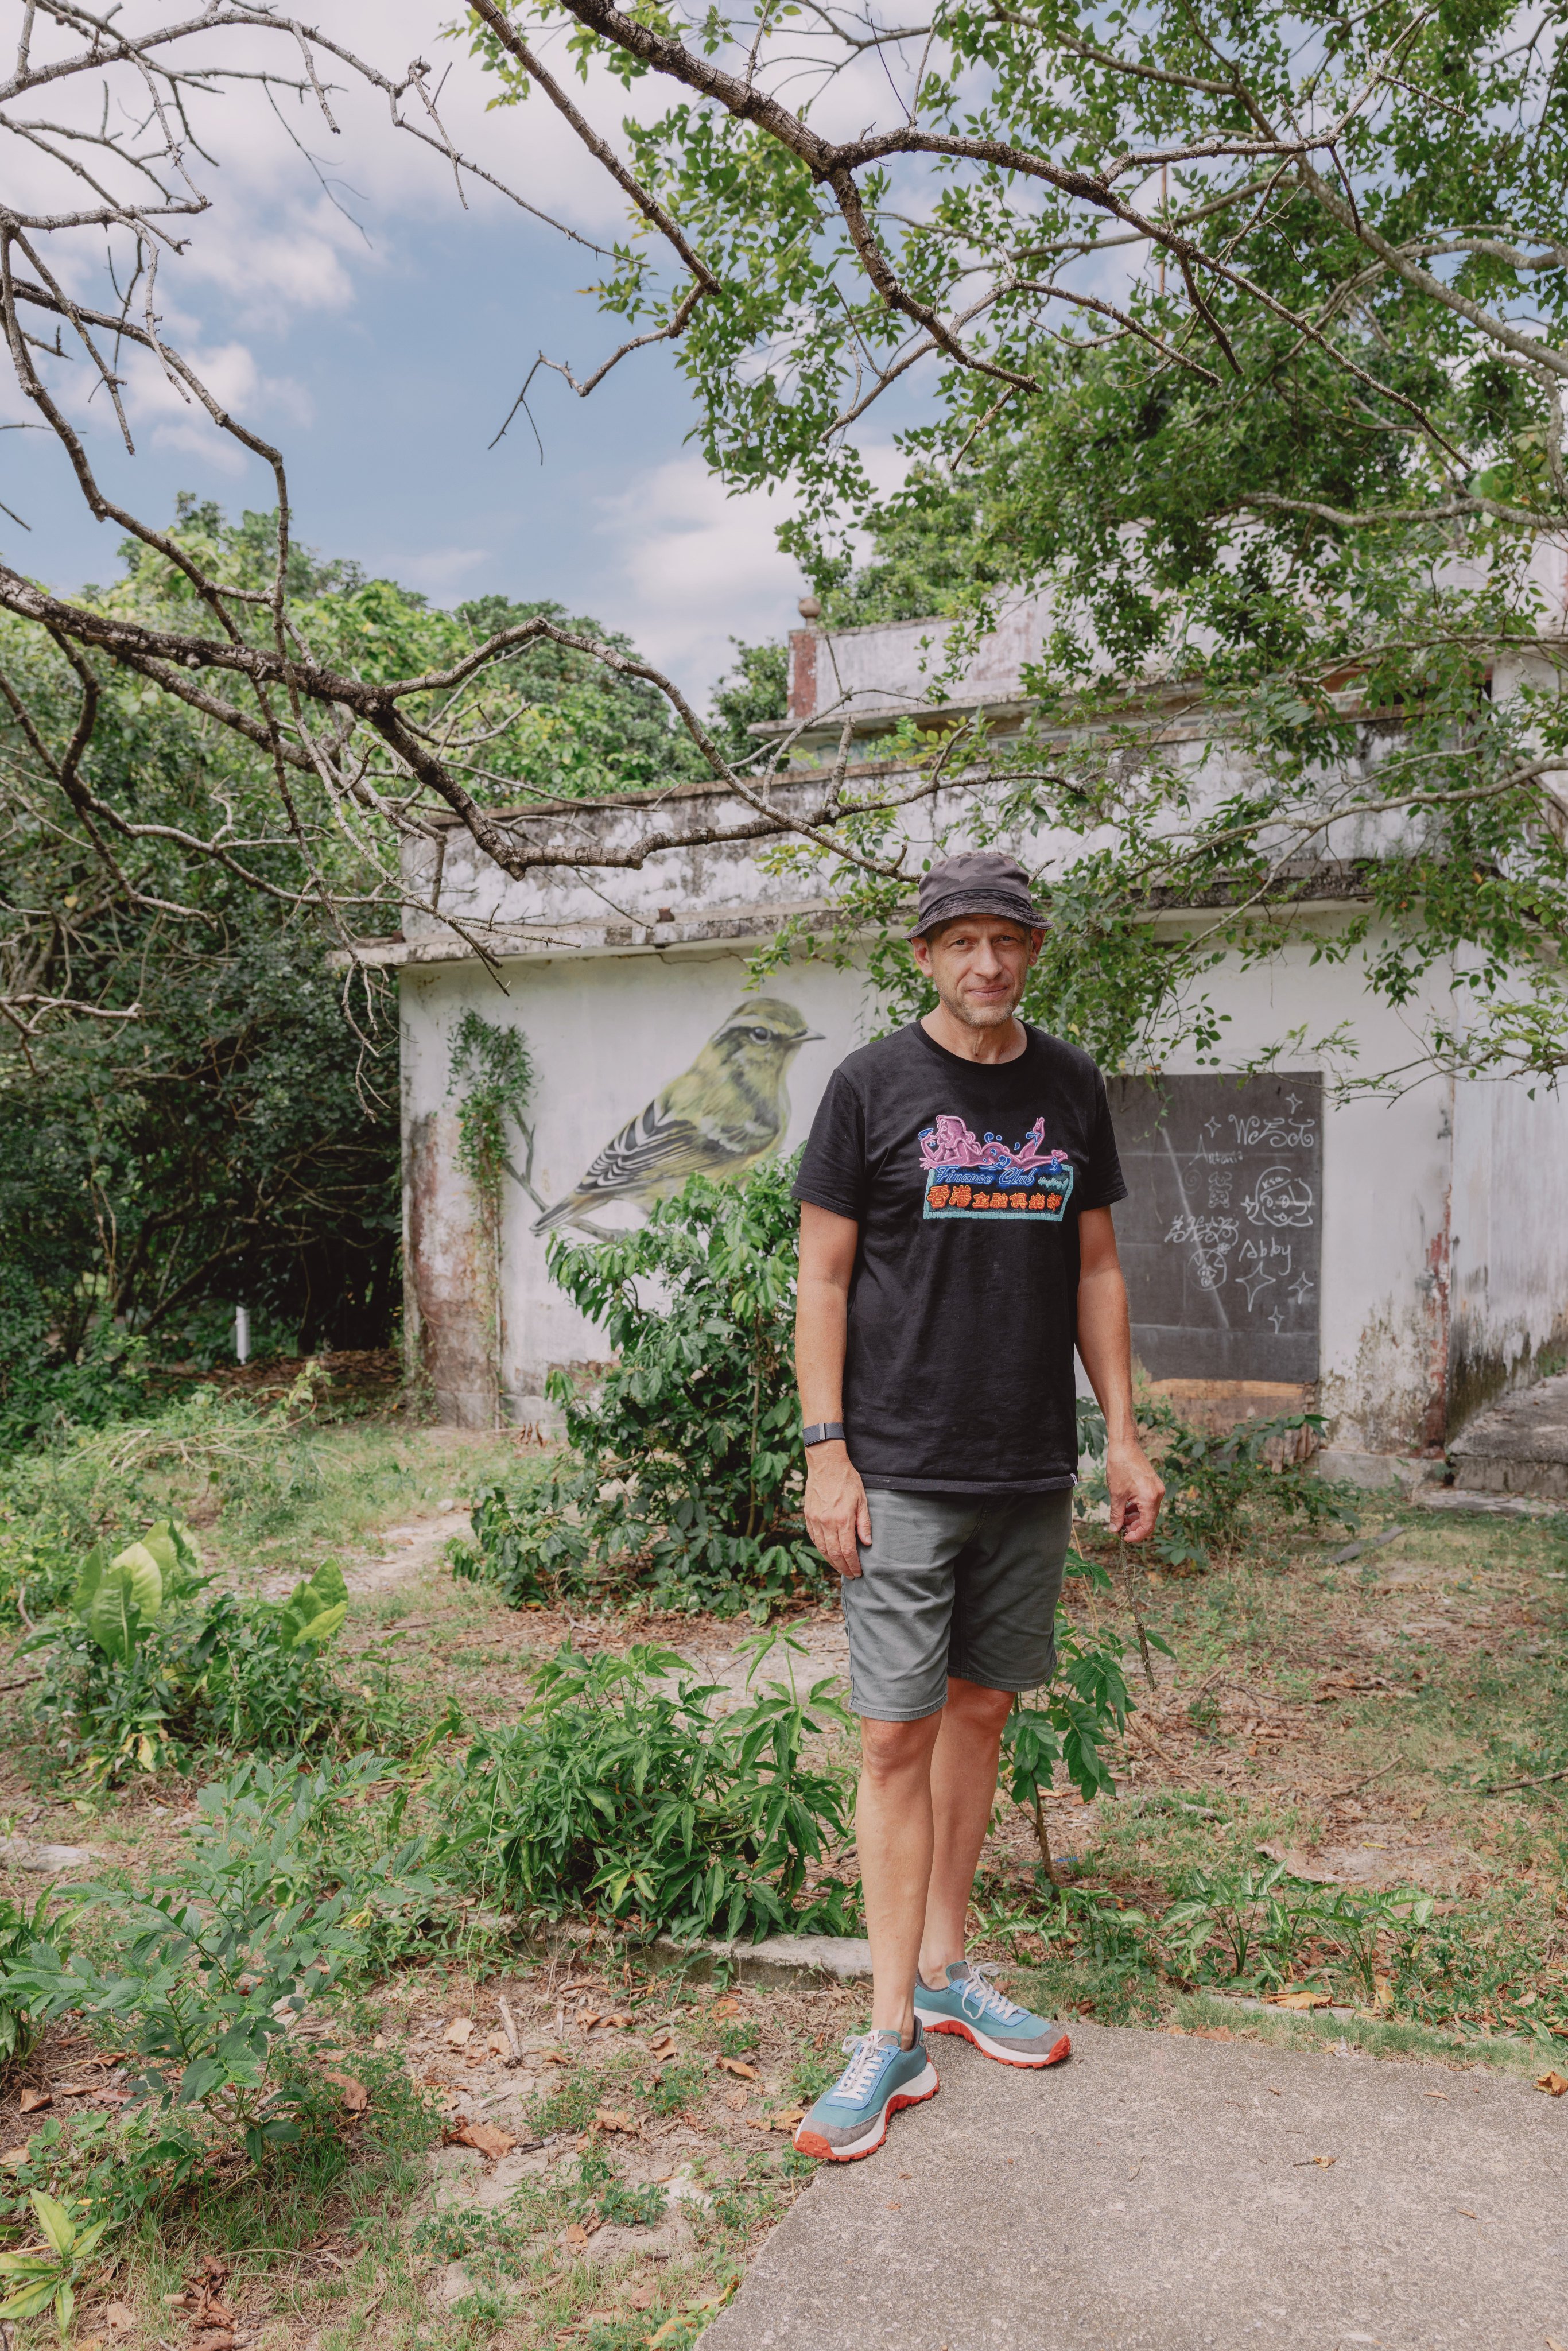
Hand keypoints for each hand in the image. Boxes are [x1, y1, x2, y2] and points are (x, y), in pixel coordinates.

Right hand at [804, 1442, 871, 1577]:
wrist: (826, 1463)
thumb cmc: (847, 1479)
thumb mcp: (861, 1500)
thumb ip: (863, 1523)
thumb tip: (866, 1543)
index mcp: (842, 1519)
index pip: (847, 1551)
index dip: (853, 1564)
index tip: (858, 1572)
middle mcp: (826, 1522)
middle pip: (833, 1554)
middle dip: (843, 1567)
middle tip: (850, 1574)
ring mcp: (815, 1519)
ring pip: (822, 1548)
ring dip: (831, 1561)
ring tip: (840, 1567)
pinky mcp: (808, 1515)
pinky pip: (814, 1538)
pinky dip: (821, 1549)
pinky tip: (828, 1553)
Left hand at [1107, 1436, 1163, 1544]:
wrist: (1125, 1445)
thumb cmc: (1120, 1466)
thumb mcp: (1116, 1494)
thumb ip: (1116, 1514)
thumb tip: (1115, 1529)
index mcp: (1150, 1498)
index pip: (1147, 1526)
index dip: (1136, 1535)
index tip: (1124, 1538)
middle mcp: (1158, 1494)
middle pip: (1149, 1520)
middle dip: (1134, 1527)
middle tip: (1119, 1529)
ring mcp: (1157, 1489)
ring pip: (1148, 1511)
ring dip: (1135, 1518)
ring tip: (1120, 1519)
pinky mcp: (1153, 1484)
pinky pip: (1147, 1502)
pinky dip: (1138, 1507)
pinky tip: (1126, 1508)